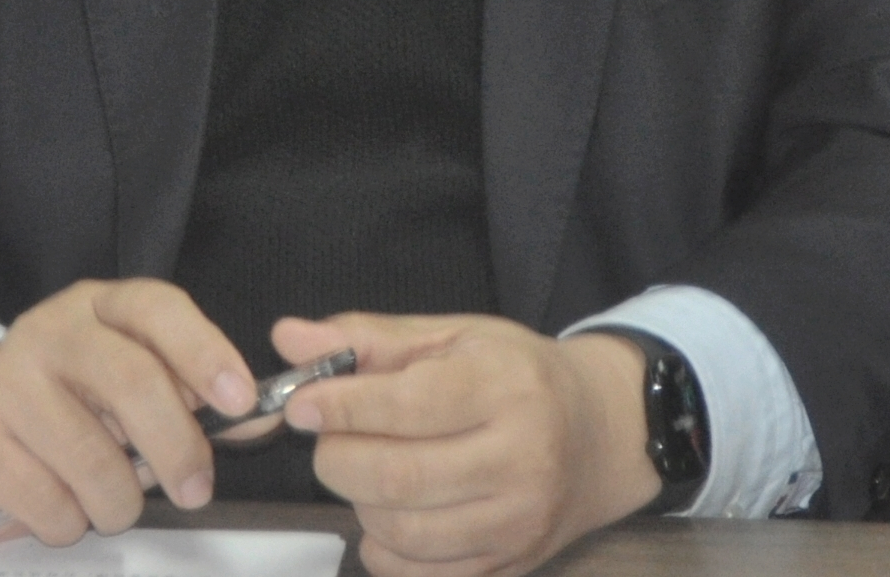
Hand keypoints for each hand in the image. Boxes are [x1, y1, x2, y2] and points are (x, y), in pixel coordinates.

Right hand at [0, 279, 258, 544]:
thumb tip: (260, 420)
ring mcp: (2, 385)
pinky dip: (69, 523)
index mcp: (95, 307)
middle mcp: (46, 333)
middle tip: (196, 490)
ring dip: (119, 503)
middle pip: (132, 383)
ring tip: (109, 500)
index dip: (204, 351)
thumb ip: (191, 398)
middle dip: (178, 447)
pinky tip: (56, 504)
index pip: (157, 308)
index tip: (241, 402)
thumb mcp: (127, 383)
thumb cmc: (66, 406)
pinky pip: (52, 506)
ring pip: (95, 463)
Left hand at [273, 314, 660, 576]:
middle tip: (329, 440)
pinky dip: (383, 549)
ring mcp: (517, 522)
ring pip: (402, 531)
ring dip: (359, 503)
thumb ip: (371, 338)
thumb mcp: (455, 336)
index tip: (301, 404)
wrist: (601, 434)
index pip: (407, 405)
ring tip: (366, 472)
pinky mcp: (509, 566)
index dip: (340, 408)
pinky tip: (389, 515)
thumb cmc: (519, 375)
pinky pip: (420, 575)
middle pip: (397, 477)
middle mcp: (520, 459)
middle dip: (338, 459)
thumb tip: (288, 337)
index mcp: (506, 388)